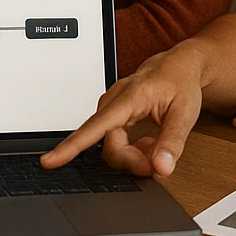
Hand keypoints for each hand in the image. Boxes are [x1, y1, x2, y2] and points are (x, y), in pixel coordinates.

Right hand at [40, 44, 205, 176]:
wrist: (177, 67)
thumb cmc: (180, 83)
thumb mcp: (185, 114)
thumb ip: (173, 143)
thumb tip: (162, 168)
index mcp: (128, 97)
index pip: (95, 127)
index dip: (70, 147)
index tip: (50, 161)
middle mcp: (113, 103)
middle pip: (110, 149)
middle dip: (134, 161)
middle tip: (160, 160)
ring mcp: (110, 111)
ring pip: (112, 149)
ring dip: (135, 155)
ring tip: (155, 142)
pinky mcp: (112, 118)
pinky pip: (115, 144)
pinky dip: (134, 149)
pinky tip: (147, 140)